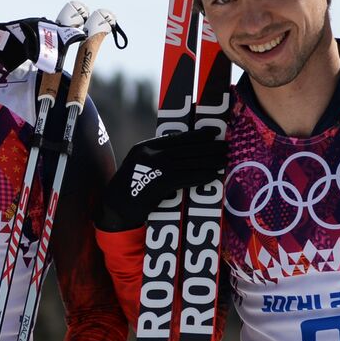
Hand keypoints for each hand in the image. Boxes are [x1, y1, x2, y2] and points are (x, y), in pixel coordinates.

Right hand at [97, 128, 226, 231]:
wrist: (114, 208)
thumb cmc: (130, 190)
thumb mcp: (140, 167)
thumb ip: (157, 159)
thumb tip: (184, 156)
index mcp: (144, 147)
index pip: (175, 138)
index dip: (196, 135)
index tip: (212, 133)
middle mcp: (149, 153)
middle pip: (185, 148)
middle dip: (208, 147)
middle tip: (225, 146)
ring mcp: (154, 167)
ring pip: (188, 161)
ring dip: (209, 161)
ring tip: (223, 160)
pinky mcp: (159, 182)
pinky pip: (185, 176)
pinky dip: (201, 175)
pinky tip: (213, 175)